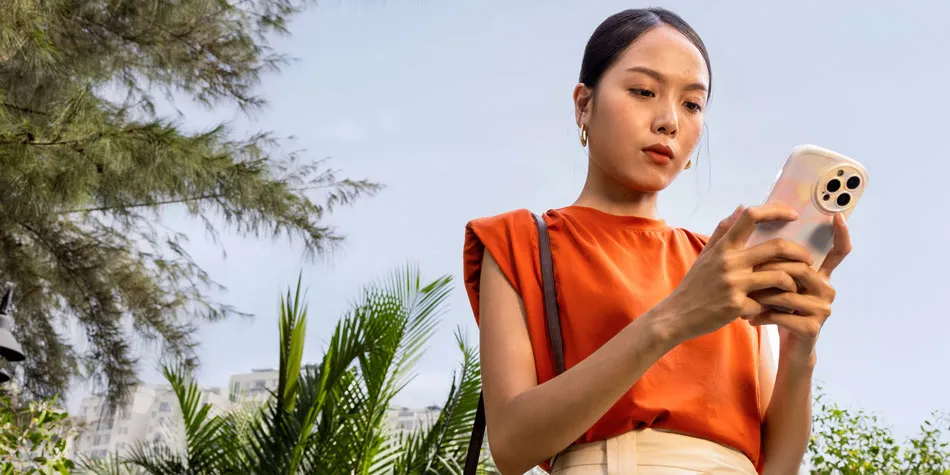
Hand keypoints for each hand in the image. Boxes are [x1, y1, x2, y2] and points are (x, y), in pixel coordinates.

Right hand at [661, 203, 813, 342]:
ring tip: (794, 286)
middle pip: (777, 247)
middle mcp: (729, 262)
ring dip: (793, 282)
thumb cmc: (694, 285)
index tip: (793, 214)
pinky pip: (767, 303)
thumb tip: (741, 207)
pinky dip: (773, 306)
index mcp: (723, 247)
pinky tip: (773, 308)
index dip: (776, 210)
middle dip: (799, 252)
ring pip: (780, 277)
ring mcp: (734, 284)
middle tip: (807, 259)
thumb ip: (724, 231)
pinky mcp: (737, 306)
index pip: (751, 216)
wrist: (677, 315)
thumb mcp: (706, 255)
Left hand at [748, 213, 851, 353]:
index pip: (839, 252)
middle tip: (746, 275)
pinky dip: (761, 315)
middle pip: (798, 268)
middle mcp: (827, 289)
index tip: (837, 216)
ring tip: (743, 299)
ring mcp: (823, 309)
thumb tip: (762, 228)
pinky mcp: (813, 327)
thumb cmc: (780, 311)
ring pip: (786, 292)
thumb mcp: (777, 285)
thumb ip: (774, 262)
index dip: (841, 234)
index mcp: (820, 275)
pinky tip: (749, 318)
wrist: (789, 348)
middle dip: (768, 270)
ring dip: (760, 295)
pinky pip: (782, 314)